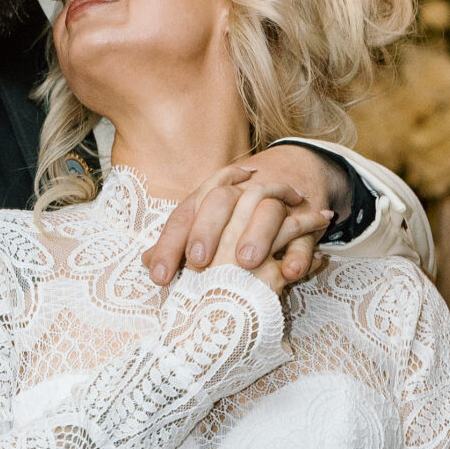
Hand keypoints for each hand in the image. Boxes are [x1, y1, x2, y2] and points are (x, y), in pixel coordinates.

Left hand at [146, 145, 343, 288]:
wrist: (294, 171)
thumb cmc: (237, 211)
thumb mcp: (204, 220)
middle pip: (221, 200)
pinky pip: (303, 232)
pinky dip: (298, 251)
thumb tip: (146, 263)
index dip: (169, 245)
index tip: (160, 276)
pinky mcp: (303, 218)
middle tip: (201, 261)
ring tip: (247, 262)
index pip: (185, 216)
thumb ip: (177, 242)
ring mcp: (274, 204)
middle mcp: (239, 195)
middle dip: (208, 230)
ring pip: (267, 210)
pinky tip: (289, 271)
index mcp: (209, 197)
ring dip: (257, 234)